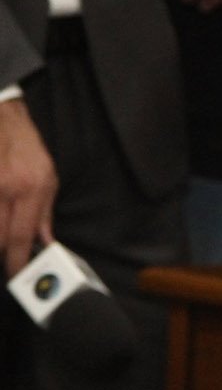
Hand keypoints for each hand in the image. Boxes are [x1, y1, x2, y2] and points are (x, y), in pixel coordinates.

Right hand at [0, 98, 56, 276]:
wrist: (2, 115)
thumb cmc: (25, 146)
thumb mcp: (48, 177)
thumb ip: (44, 212)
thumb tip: (44, 242)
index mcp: (28, 188)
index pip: (21, 236)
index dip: (17, 261)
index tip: (17, 274)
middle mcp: (3, 187)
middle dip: (2, 254)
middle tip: (7, 262)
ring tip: (4, 244)